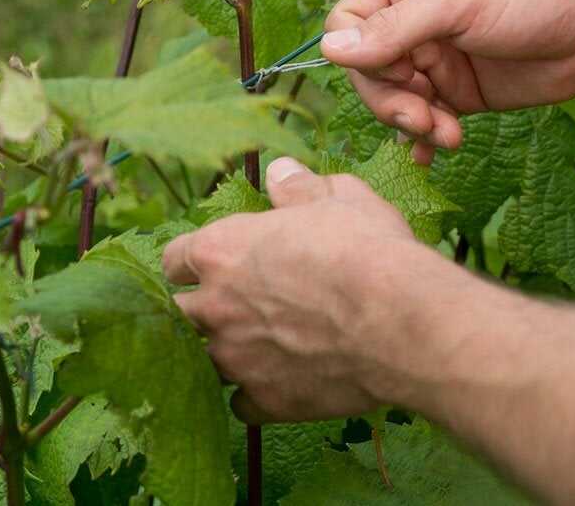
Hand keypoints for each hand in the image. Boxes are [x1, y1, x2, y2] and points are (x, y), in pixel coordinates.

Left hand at [161, 157, 440, 423]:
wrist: (400, 321)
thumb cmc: (367, 249)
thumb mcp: (338, 197)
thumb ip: (298, 186)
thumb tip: (280, 172)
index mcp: (220, 250)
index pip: (173, 259)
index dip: (193, 260)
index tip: (212, 262)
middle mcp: (216, 307)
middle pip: (181, 313)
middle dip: (204, 307)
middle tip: (238, 303)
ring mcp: (237, 359)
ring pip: (208, 360)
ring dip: (228, 351)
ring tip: (264, 342)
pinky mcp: (265, 400)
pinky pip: (242, 403)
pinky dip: (256, 392)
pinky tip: (281, 378)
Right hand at [321, 0, 574, 159]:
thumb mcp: (459, 5)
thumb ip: (395, 30)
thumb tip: (329, 51)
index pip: (347, 24)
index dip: (363, 58)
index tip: (402, 74)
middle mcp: (413, 18)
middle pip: (367, 70)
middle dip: (391, 100)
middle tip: (425, 117)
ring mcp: (435, 57)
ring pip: (392, 100)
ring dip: (414, 122)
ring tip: (450, 134)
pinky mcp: (459, 92)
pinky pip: (422, 120)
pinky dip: (424, 139)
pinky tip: (434, 154)